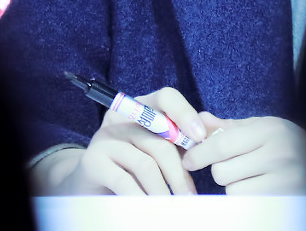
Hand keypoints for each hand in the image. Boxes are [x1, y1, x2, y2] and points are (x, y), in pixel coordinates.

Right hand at [32, 87, 207, 195]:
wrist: (91, 183)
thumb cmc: (132, 165)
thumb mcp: (158, 147)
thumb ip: (183, 137)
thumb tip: (214, 130)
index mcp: (141, 107)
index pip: (166, 97)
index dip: (186, 114)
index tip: (201, 138)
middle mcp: (122, 117)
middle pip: (160, 140)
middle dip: (180, 172)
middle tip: (190, 195)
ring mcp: (105, 137)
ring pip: (146, 164)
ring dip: (164, 189)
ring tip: (173, 205)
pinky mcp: (93, 160)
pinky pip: (125, 181)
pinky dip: (142, 197)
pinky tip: (149, 208)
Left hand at [181, 112, 305, 194]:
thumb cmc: (287, 142)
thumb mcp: (261, 127)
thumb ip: (229, 126)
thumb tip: (200, 120)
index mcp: (269, 131)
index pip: (223, 144)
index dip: (200, 153)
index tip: (189, 159)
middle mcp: (277, 155)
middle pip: (222, 171)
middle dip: (220, 169)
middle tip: (233, 165)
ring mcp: (282, 180)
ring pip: (232, 190)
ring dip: (233, 185)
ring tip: (249, 176)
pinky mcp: (283, 199)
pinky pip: (246, 202)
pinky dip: (245, 196)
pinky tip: (257, 186)